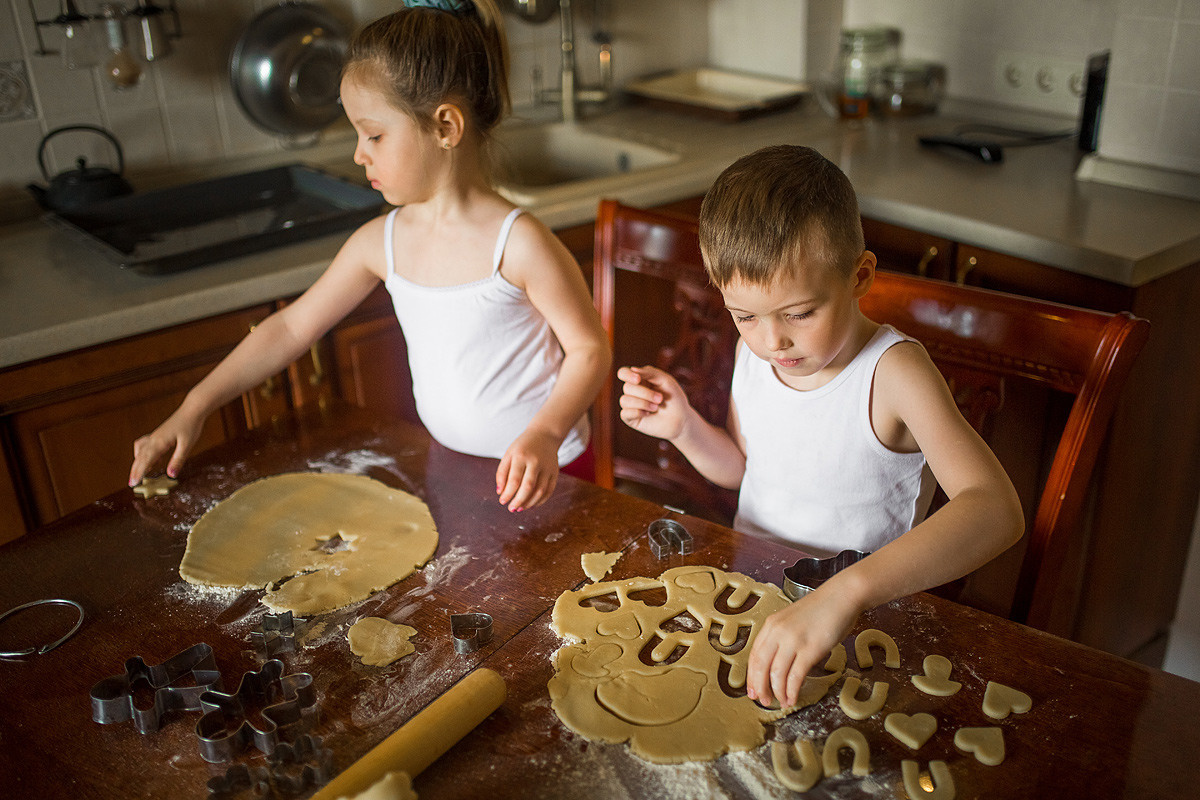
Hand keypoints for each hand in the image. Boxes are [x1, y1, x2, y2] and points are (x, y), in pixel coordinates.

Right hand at [128, 407, 202, 486]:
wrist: (191, 411)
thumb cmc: (191, 426)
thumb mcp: (187, 445)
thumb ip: (178, 460)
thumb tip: (171, 475)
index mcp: (159, 442)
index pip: (146, 460)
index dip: (139, 473)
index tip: (133, 483)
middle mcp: (153, 439)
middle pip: (140, 457)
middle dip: (135, 471)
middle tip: (131, 484)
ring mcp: (154, 437)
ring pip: (141, 451)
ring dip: (138, 463)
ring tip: (140, 475)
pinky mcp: (157, 435)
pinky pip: (145, 446)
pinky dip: (144, 455)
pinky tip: (153, 461)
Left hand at [496, 427, 560, 511]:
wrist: (545, 435)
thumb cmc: (523, 446)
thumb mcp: (509, 454)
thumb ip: (502, 472)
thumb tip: (501, 492)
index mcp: (521, 456)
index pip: (514, 480)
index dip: (508, 494)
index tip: (502, 501)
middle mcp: (536, 462)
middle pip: (528, 487)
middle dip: (519, 501)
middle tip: (511, 509)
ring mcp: (548, 467)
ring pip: (540, 491)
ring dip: (529, 503)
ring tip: (520, 508)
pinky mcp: (555, 472)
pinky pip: (549, 491)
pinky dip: (540, 501)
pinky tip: (532, 504)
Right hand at [617, 366, 690, 440]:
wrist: (681, 419)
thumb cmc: (674, 397)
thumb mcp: (665, 380)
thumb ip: (650, 372)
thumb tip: (632, 369)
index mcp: (639, 379)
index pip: (623, 373)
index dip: (627, 374)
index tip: (638, 379)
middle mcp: (632, 391)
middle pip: (627, 387)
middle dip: (645, 393)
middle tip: (660, 398)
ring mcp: (630, 405)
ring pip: (624, 400)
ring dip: (643, 403)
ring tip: (656, 407)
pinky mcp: (630, 418)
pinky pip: (624, 413)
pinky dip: (637, 412)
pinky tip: (648, 414)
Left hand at [746, 588, 861, 707]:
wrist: (842, 596)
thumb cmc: (821, 609)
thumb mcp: (792, 621)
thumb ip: (782, 638)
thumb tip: (777, 665)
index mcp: (771, 625)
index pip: (754, 655)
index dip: (752, 676)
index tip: (752, 690)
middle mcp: (778, 632)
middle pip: (761, 666)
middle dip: (760, 687)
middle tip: (763, 701)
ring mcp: (793, 640)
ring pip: (777, 673)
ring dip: (778, 692)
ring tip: (782, 702)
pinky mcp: (810, 649)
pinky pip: (795, 676)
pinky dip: (792, 690)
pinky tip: (793, 698)